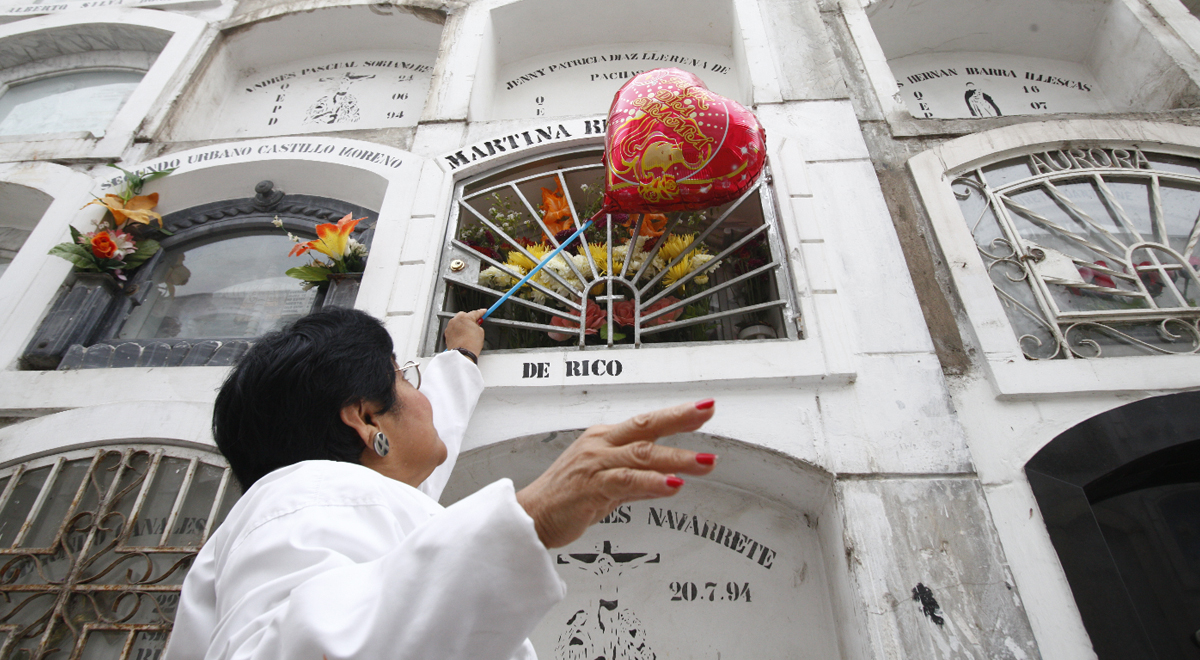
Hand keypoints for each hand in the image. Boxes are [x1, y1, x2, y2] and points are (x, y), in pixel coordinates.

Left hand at [444, 309, 484, 355]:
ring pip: (457, 322)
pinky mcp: (447, 333)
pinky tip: (462, 336)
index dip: (481, 312)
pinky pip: (453, 329)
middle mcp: (455, 320)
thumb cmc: (471, 345)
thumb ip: (478, 325)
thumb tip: (476, 324)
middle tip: (475, 324)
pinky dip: (458, 331)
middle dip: (469, 319)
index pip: (475, 312)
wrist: (463, 354)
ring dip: (462, 325)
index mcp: (465, 317)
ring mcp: (450, 326)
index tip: (483, 312)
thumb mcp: (480, 332)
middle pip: (464, 315)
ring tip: (468, 333)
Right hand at [516, 400, 716, 547]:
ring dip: (677, 458)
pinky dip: (652, 482)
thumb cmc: (564, 498)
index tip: (703, 407)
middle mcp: (601, 445)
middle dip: (680, 419)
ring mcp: (595, 464)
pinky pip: (626, 481)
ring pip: (642, 454)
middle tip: (708, 412)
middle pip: (646, 426)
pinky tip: (672, 484)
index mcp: (604, 439)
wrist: (530, 517)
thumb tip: (669, 477)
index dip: (676, 414)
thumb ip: (638, 481)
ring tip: (704, 462)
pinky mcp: (591, 487)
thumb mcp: (608, 485)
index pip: (646, 422)